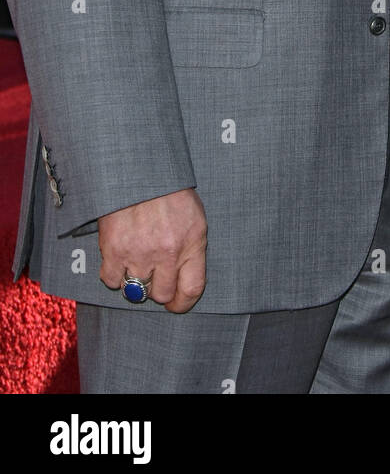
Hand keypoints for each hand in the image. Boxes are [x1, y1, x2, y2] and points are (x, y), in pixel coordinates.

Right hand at [99, 187, 206, 313]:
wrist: (139, 169)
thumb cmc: (169, 192)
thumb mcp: (194, 217)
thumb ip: (192, 248)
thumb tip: (183, 280)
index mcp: (192, 243)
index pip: (191, 290)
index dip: (182, 303)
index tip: (175, 304)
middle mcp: (167, 253)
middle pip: (162, 294)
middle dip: (157, 288)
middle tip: (153, 274)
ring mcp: (139, 253)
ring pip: (136, 291)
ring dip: (135, 280)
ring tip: (135, 260)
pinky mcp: (114, 250)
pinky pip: (112, 280)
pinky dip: (113, 273)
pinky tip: (118, 258)